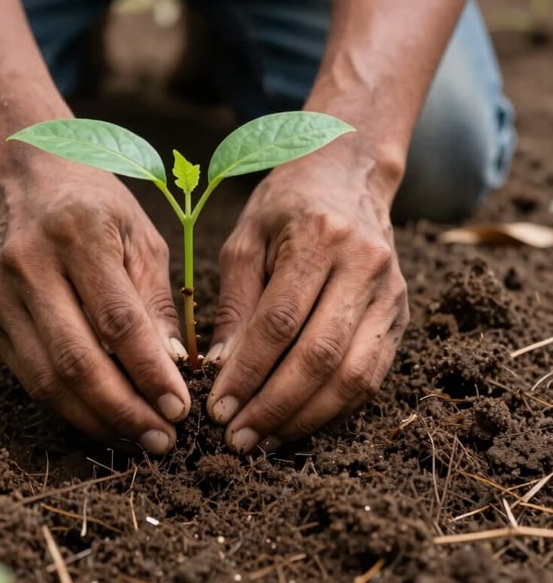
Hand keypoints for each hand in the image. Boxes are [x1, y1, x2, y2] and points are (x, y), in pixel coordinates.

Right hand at [0, 154, 189, 453]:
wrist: (25, 177)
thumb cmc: (96, 204)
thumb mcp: (140, 235)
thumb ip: (155, 300)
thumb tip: (171, 367)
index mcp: (78, 234)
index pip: (117, 320)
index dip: (150, 372)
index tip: (180, 409)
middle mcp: (31, 264)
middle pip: (77, 360)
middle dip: (124, 410)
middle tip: (163, 440)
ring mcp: (1, 293)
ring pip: (47, 379)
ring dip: (96, 419)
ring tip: (137, 439)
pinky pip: (28, 376)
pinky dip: (67, 406)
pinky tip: (101, 418)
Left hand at [206, 141, 408, 452]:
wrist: (349, 176)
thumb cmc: (286, 206)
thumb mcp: (246, 240)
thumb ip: (234, 304)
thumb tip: (221, 369)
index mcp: (320, 237)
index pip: (280, 322)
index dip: (247, 371)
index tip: (217, 407)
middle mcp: (365, 265)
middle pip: (320, 355)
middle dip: (274, 406)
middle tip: (237, 438)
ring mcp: (390, 293)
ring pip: (353, 375)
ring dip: (305, 417)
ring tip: (264, 440)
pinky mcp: (400, 315)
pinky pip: (372, 374)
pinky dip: (334, 407)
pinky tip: (299, 421)